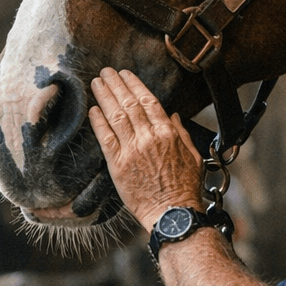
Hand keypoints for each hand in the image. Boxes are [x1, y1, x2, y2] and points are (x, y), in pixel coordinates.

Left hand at [87, 68, 204, 228]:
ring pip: (116, 116)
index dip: (134, 84)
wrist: (173, 213)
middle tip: (105, 72)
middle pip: (129, 103)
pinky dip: (98, 122)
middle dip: (116, 84)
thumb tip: (173, 115)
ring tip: (96, 83)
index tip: (125, 74)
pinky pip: (106, 139)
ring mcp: (133, 150)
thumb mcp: (192, 156)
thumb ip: (181, 133)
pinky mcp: (118, 165)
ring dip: (105, 96)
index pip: (148, 100)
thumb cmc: (185, 188)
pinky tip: (92, 110)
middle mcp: (149, 137)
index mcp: (168, 133)